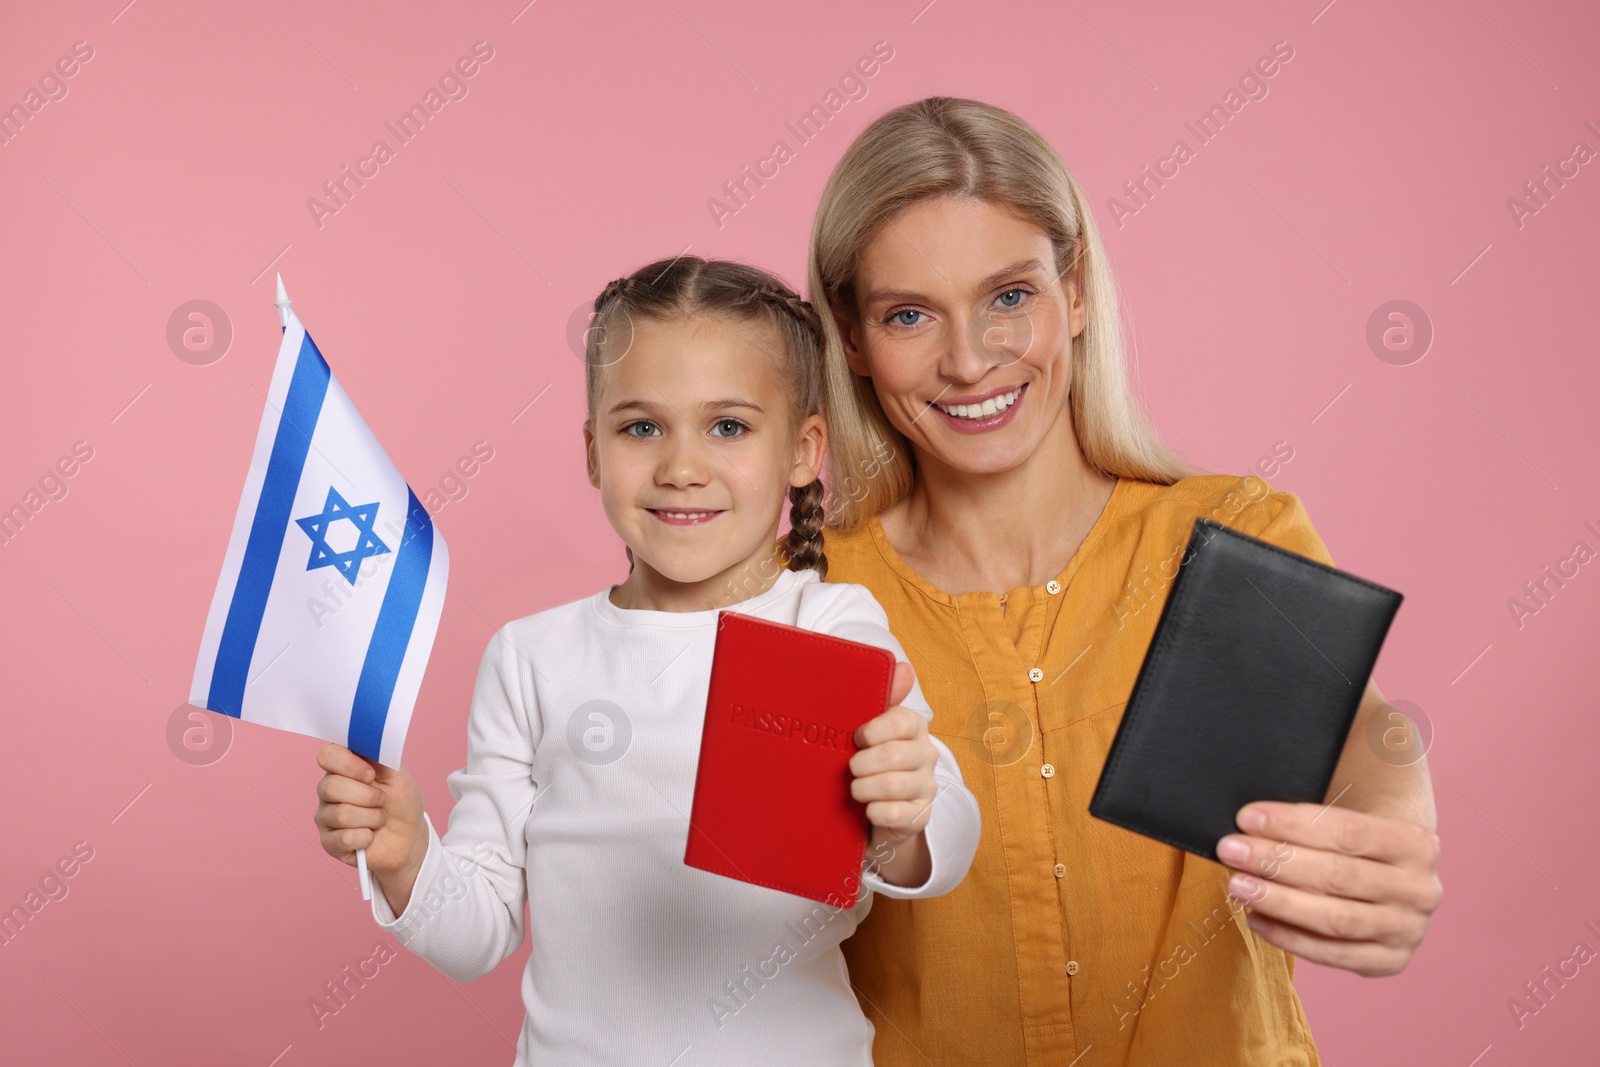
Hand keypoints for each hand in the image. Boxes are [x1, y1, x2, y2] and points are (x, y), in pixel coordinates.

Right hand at [314, 744, 427, 891]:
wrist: (410, 836)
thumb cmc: (401, 801)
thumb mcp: (397, 773)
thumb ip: (379, 753)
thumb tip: (366, 737)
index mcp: (342, 768)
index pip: (327, 756)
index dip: (349, 765)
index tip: (371, 775)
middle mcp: (328, 791)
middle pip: (331, 787)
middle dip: (368, 796)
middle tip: (381, 800)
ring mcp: (326, 817)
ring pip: (341, 814)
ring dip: (372, 818)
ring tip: (379, 819)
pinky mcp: (329, 843)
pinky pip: (343, 839)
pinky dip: (366, 837)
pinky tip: (370, 836)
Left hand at [850, 661, 936, 885]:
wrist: (871, 810)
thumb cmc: (866, 762)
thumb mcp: (865, 732)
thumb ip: (880, 698)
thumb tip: (902, 667)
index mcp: (914, 728)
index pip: (905, 720)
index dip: (876, 729)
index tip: (857, 737)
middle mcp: (926, 755)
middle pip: (895, 755)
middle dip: (863, 764)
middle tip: (850, 768)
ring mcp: (926, 787)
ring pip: (893, 785)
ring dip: (864, 788)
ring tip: (854, 789)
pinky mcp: (920, 816)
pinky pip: (897, 814)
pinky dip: (875, 812)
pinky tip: (867, 809)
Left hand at [1216, 800, 1442, 976]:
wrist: (1393, 872)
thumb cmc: (1357, 836)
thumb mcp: (1352, 810)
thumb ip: (1312, 814)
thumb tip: (1251, 821)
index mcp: (1417, 843)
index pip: (1347, 831)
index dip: (1292, 824)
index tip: (1246, 818)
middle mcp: (1420, 890)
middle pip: (1338, 876)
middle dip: (1277, 862)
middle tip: (1230, 851)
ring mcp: (1408, 930)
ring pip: (1335, 919)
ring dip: (1278, 902)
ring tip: (1236, 886)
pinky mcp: (1389, 961)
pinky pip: (1332, 954)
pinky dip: (1289, 937)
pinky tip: (1256, 918)